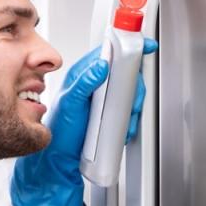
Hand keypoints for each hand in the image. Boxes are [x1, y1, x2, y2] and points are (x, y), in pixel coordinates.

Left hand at [11, 38, 158, 205]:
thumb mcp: (71, 104)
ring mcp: (104, 100)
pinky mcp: (111, 114)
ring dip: (133, 108)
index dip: (129, 46)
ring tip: (124, 121)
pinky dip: (130, 120)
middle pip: (127, 74)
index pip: (110, 52)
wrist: (61, 159)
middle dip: (135, 89)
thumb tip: (101, 66)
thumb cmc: (60, 132)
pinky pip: (128, 111)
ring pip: (130, 95)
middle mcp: (95, 84)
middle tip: (131, 103)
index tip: (145, 45)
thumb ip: (84, 83)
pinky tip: (123, 128)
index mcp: (84, 74)